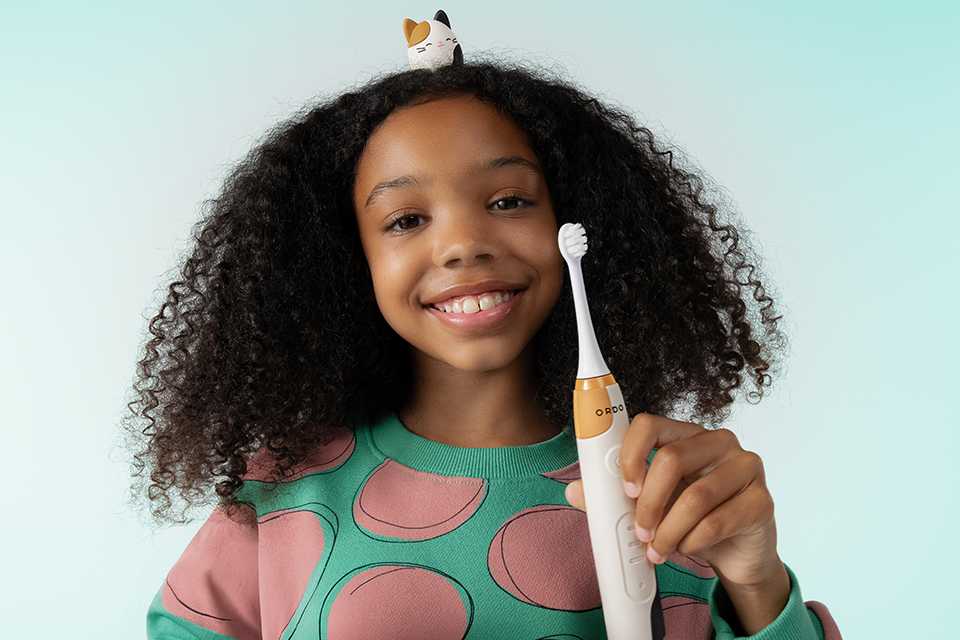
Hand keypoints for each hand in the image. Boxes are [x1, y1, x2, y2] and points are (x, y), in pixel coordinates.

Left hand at [563, 412, 782, 588]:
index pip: (650, 425)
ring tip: (658, 550)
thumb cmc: (692, 521)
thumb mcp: (651, 507)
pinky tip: (686, 550)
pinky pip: (719, 520)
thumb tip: (573, 490)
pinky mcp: (762, 499)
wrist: (737, 554)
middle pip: (671, 459)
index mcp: (685, 435)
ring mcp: (744, 467)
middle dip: (648, 502)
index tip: (624, 488)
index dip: (631, 454)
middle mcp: (717, 443)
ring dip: (669, 530)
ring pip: (695, 495)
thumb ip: (613, 497)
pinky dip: (694, 542)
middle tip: (639, 531)